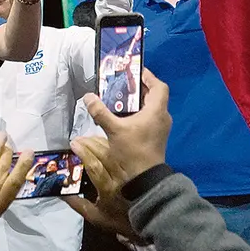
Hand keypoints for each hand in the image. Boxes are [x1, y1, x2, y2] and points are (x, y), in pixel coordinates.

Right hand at [62, 136, 143, 243]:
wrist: (152, 219)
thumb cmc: (122, 220)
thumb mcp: (98, 218)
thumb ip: (78, 205)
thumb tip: (62, 194)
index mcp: (108, 189)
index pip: (94, 166)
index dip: (83, 154)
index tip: (73, 145)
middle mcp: (118, 177)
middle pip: (103, 155)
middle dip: (88, 144)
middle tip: (77, 139)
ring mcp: (129, 171)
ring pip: (113, 151)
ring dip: (99, 142)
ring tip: (87, 138)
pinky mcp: (137, 167)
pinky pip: (122, 151)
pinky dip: (111, 144)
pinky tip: (104, 141)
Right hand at [74, 68, 171, 187]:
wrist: (144, 179)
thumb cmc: (133, 151)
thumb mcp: (114, 130)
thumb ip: (100, 112)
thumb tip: (88, 96)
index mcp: (156, 111)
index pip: (159, 86)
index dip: (148, 76)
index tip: (134, 71)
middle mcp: (161, 117)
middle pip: (153, 95)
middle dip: (137, 87)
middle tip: (121, 83)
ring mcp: (159, 128)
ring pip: (150, 107)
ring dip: (136, 100)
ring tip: (118, 97)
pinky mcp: (155, 136)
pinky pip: (148, 117)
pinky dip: (136, 112)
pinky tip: (121, 115)